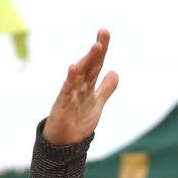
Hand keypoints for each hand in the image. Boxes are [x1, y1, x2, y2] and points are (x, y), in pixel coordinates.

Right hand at [43, 29, 118, 145]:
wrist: (63, 144)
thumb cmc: (77, 123)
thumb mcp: (96, 104)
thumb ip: (105, 89)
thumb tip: (115, 72)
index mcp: (87, 86)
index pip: (96, 65)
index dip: (101, 50)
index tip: (105, 33)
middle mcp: (78, 87)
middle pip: (89, 65)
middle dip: (96, 50)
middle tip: (103, 33)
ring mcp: (69, 95)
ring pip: (80, 75)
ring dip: (87, 61)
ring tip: (96, 48)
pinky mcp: (62, 106)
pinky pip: (67, 91)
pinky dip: (71, 79)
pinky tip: (73, 68)